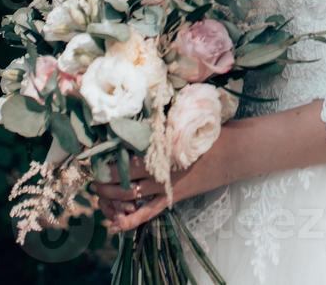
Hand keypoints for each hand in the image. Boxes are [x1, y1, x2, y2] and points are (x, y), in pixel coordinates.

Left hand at [90, 125, 238, 232]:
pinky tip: (116, 224)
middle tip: (91, 173)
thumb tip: (141, 102)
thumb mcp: (184, 117)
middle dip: (103, 176)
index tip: (92, 152)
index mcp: (161, 146)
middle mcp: (160, 167)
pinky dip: (132, 220)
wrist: (233, 153)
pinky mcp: (173, 197)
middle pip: (123, 174)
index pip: (126, 151)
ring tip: (98, 191)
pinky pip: (149, 212)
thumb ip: (162, 116)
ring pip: (130, 194)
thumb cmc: (208, 130)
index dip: (107, 154)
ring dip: (110, 195)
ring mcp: (166, 185)